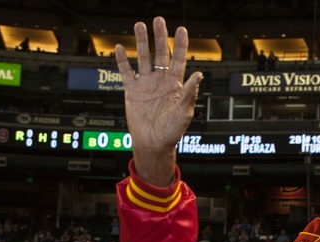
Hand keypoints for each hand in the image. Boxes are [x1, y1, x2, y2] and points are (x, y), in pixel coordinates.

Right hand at [114, 17, 202, 185]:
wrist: (153, 143)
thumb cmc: (172, 131)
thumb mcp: (184, 112)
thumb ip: (190, 93)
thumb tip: (199, 75)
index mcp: (176, 85)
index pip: (179, 60)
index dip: (180, 45)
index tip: (181, 29)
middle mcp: (161, 81)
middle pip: (161, 54)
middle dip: (160, 37)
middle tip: (159, 20)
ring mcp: (146, 84)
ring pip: (143, 58)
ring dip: (141, 42)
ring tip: (139, 25)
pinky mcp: (132, 91)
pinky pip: (126, 72)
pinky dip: (122, 60)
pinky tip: (120, 47)